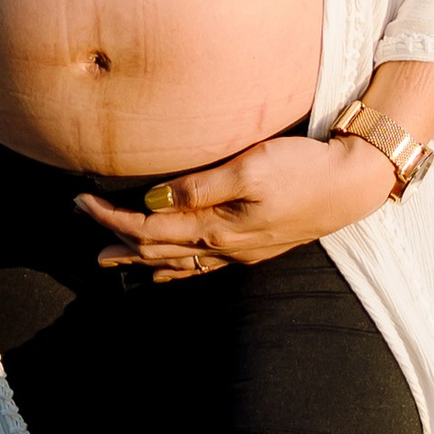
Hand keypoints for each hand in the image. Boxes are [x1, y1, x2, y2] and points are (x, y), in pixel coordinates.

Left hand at [78, 130, 397, 280]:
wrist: (351, 184)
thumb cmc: (302, 168)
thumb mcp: (251, 166)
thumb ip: (200, 186)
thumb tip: (154, 201)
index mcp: (218, 227)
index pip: (150, 229)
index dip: (112, 218)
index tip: (82, 201)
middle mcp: (225, 246)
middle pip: (158, 250)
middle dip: (118, 240)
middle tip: (85, 229)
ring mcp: (241, 250)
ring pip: (178, 262)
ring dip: (141, 260)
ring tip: (111, 261)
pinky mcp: (255, 245)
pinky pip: (203, 264)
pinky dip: (177, 267)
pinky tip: (171, 267)